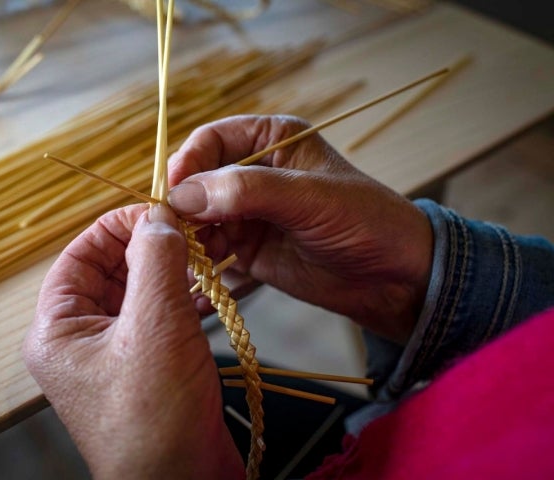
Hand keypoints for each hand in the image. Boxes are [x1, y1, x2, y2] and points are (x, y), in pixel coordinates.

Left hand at [23, 204, 242, 478]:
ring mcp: (113, 356)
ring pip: (140, 293)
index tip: (158, 211)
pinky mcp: (145, 368)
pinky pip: (159, 319)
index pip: (81, 254)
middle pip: (112, 271)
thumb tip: (158, 216)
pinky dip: (182, 301)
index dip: (118, 226)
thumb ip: (155, 261)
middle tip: (190, 233)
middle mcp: (79, 340)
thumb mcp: (155, 327)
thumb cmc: (155, 419)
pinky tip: (210, 292)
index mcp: (58, 329)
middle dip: (151, 249)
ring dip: (172, 274)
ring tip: (206, 258)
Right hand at [168, 115, 432, 343]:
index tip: (172, 193)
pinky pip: (212, 255)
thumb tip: (184, 194)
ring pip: (198, 220)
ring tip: (190, 262)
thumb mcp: (309, 198)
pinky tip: (198, 284)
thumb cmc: (364, 221)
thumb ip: (247, 190)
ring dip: (189, 240)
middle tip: (174, 234)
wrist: (393, 278)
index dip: (187, 163)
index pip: (211, 141)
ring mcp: (248, 214)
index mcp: (270, 141)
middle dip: (183, 208)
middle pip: (197, 182)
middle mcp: (253, 174)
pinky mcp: (248, 250)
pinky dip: (202, 268)